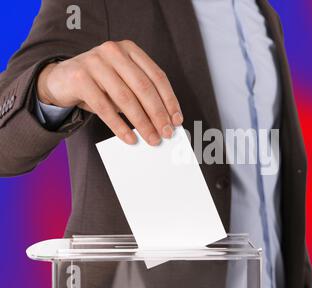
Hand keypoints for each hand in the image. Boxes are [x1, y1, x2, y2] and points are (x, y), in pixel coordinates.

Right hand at [37, 40, 182, 145]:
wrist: (60, 79)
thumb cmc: (99, 84)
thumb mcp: (122, 83)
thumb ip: (140, 96)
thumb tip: (164, 122)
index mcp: (130, 50)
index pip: (157, 76)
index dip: (170, 100)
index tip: (177, 120)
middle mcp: (114, 51)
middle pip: (144, 87)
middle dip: (158, 114)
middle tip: (167, 133)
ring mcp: (95, 62)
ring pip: (125, 98)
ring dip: (142, 122)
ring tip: (151, 138)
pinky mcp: (79, 78)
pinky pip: (104, 107)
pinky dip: (119, 126)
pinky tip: (130, 138)